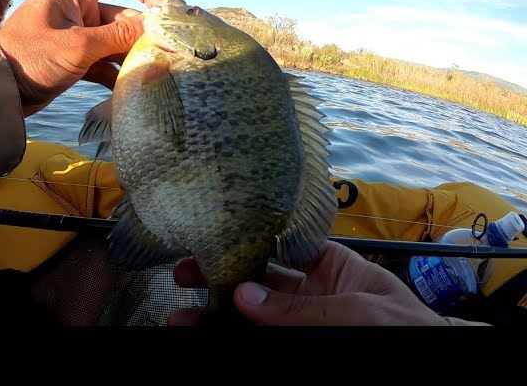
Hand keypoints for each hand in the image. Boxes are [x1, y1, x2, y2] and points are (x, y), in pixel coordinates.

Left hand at [0, 0, 168, 115]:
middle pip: (125, 15)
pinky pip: (108, 63)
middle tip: (166, 52)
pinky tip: (132, 88)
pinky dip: (119, 74)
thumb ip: (118, 36)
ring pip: (119, 42)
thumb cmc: (30, 57)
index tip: (167, 12)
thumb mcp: (78, 45)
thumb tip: (154, 29)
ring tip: (154, 72)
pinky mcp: (80, 61)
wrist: (0, 93)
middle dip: (144, 34)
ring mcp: (81, 36)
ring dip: (134, 57)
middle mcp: (81, 9)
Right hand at [168, 240, 449, 325]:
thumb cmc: (408, 330)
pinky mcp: (292, 343)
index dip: (245, 240)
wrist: (429, 367)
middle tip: (182, 274)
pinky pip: (256, 335)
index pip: (280, 245)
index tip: (213, 238)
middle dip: (219, 276)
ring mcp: (299, 322)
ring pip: (248, 314)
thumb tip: (245, 295)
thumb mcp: (358, 310)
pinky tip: (202, 331)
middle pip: (254, 281)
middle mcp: (309, 294)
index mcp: (331, 267)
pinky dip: (228, 332)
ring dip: (212, 314)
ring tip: (177, 318)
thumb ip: (300, 306)